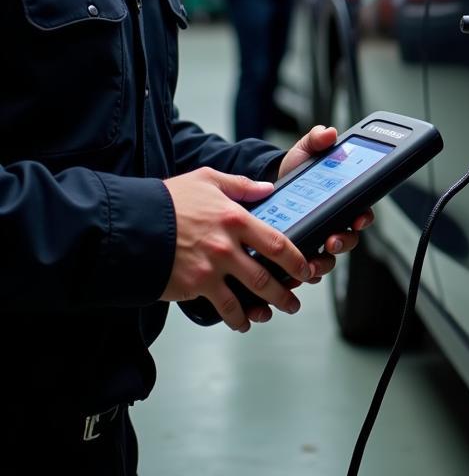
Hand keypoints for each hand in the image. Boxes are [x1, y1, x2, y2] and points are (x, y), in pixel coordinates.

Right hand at [160, 167, 311, 331]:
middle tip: (295, 300)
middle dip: (286, 291)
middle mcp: (227, 245)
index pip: (277, 242)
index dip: (296, 259)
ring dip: (266, 307)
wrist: (130, 224)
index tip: (306, 268)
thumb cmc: (168, 200)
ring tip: (274, 313)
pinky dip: (236, 317)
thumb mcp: (206, 180)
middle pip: (267, 274)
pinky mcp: (194, 286)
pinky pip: (222, 307)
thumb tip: (267, 188)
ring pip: (248, 294)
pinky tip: (242, 321)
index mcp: (235, 217)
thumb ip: (240, 185)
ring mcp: (211, 268)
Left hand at [275, 123, 374, 274]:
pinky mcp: (297, 252)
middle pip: (348, 239)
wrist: (267, 186)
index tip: (359, 218)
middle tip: (333, 240)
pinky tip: (293, 271)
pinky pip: (305, 269)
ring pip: (329, 258)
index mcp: (342, 200)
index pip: (361, 212)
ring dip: (324, 262)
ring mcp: (317, 239)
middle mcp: (333, 222)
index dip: (363, 217)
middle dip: (343, 242)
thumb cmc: (294, 171)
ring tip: (311, 262)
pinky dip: (301, 273)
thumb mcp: (305, 151)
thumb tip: (328, 132)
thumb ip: (317, 140)